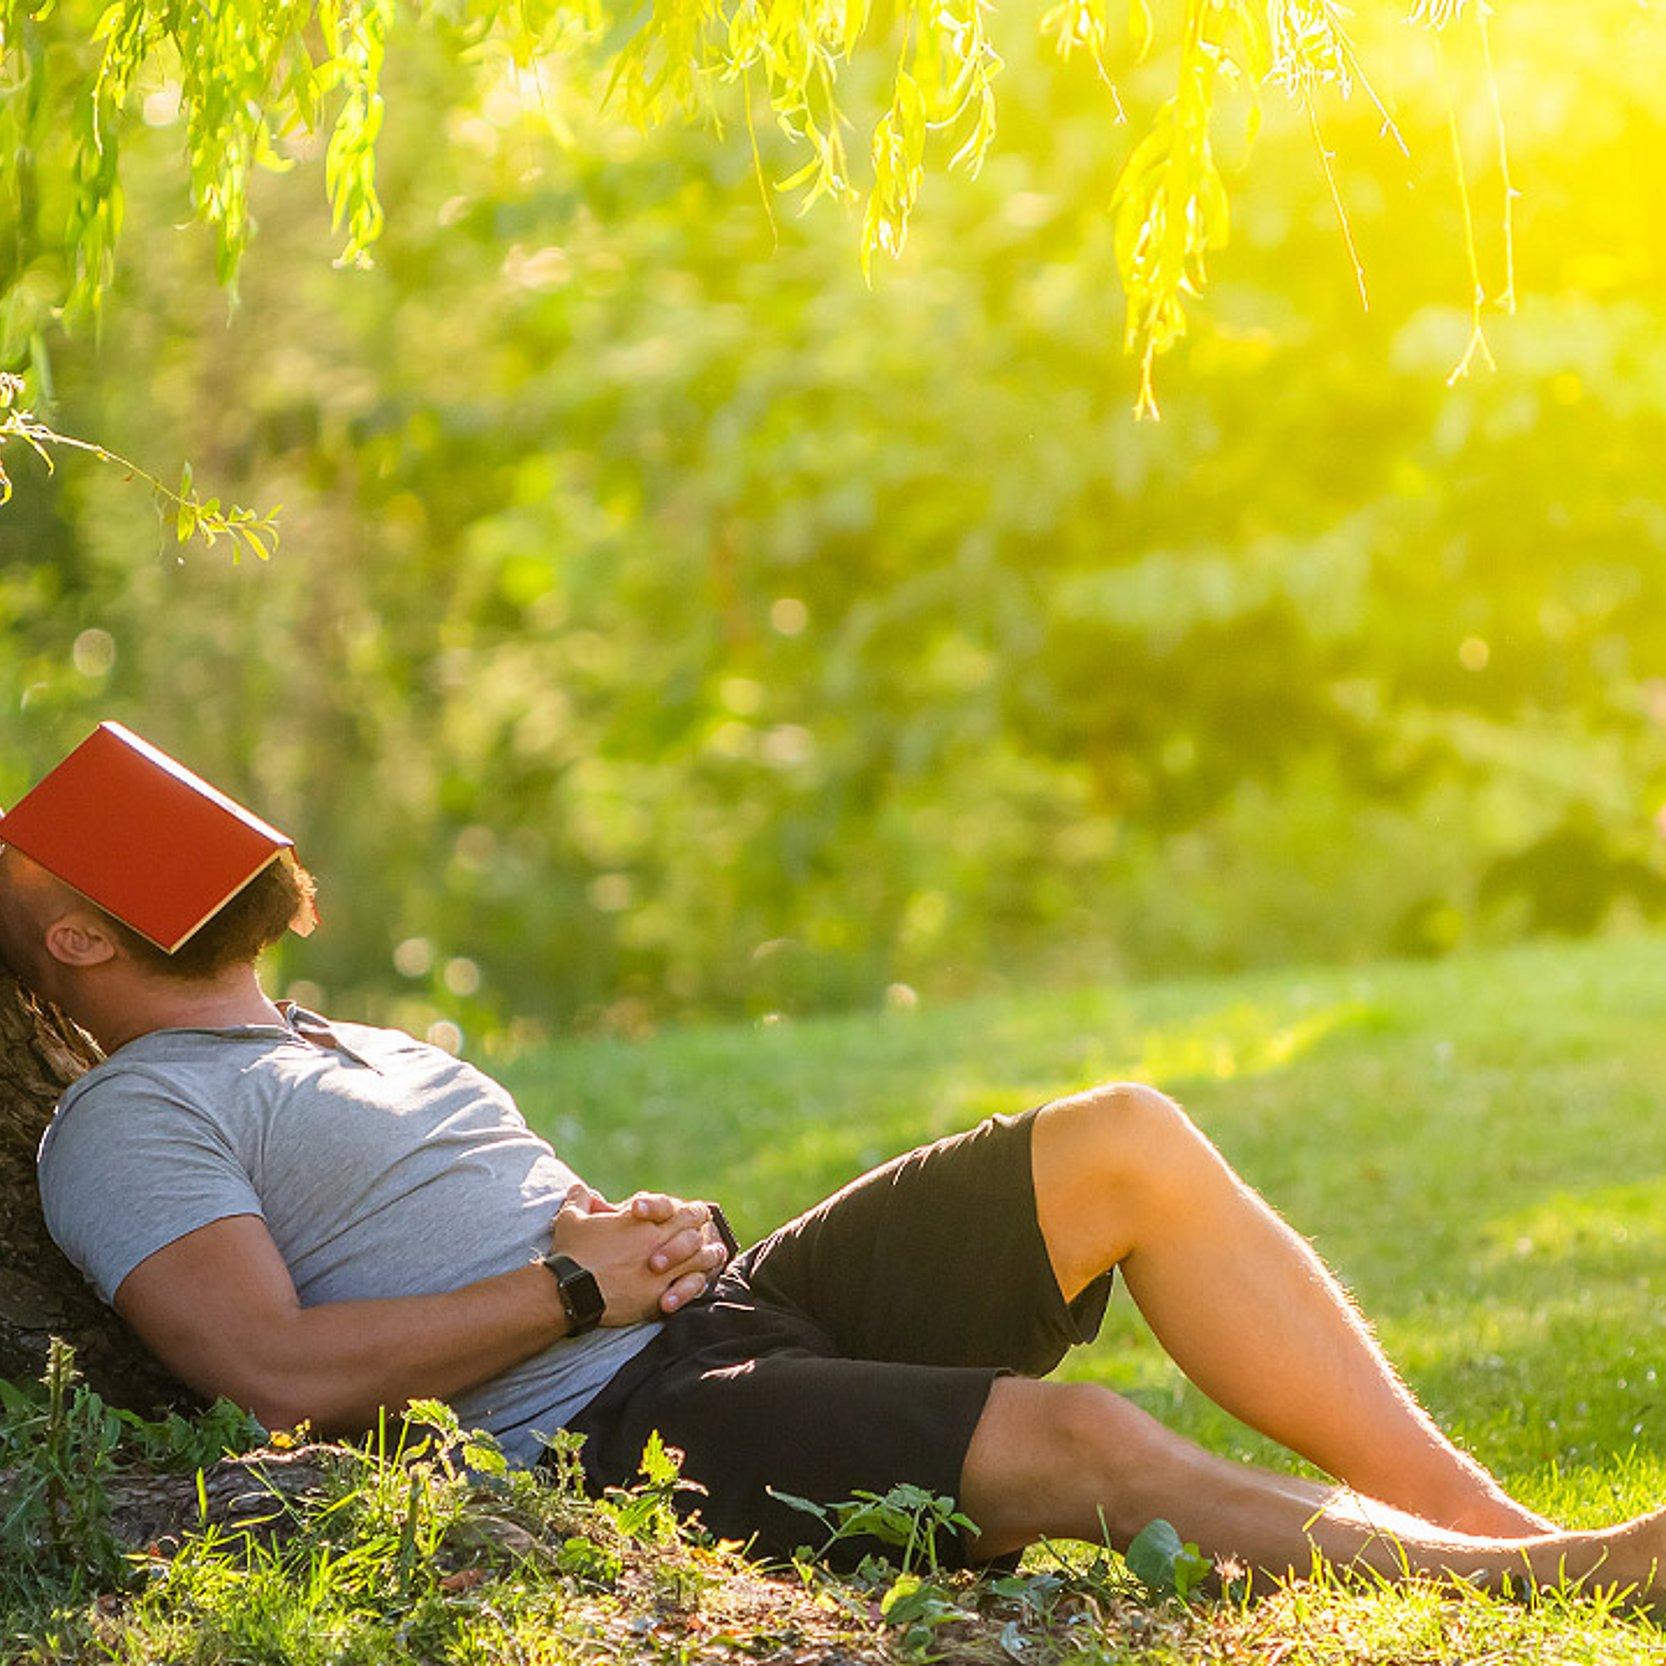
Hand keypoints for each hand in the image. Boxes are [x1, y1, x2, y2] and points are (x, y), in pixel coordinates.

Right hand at [547, 1185, 726, 1325]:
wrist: (571, 1291)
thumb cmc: (572, 1253)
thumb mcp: (572, 1219)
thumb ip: (580, 1200)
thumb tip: (579, 1190)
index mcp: (643, 1221)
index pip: (677, 1208)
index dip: (681, 1210)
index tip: (679, 1216)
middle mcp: (658, 1242)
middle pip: (695, 1228)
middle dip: (700, 1229)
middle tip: (702, 1233)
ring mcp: (663, 1270)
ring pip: (701, 1258)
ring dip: (708, 1256)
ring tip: (713, 1254)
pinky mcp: (660, 1296)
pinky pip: (691, 1289)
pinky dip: (696, 1285)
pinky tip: (700, 1281)